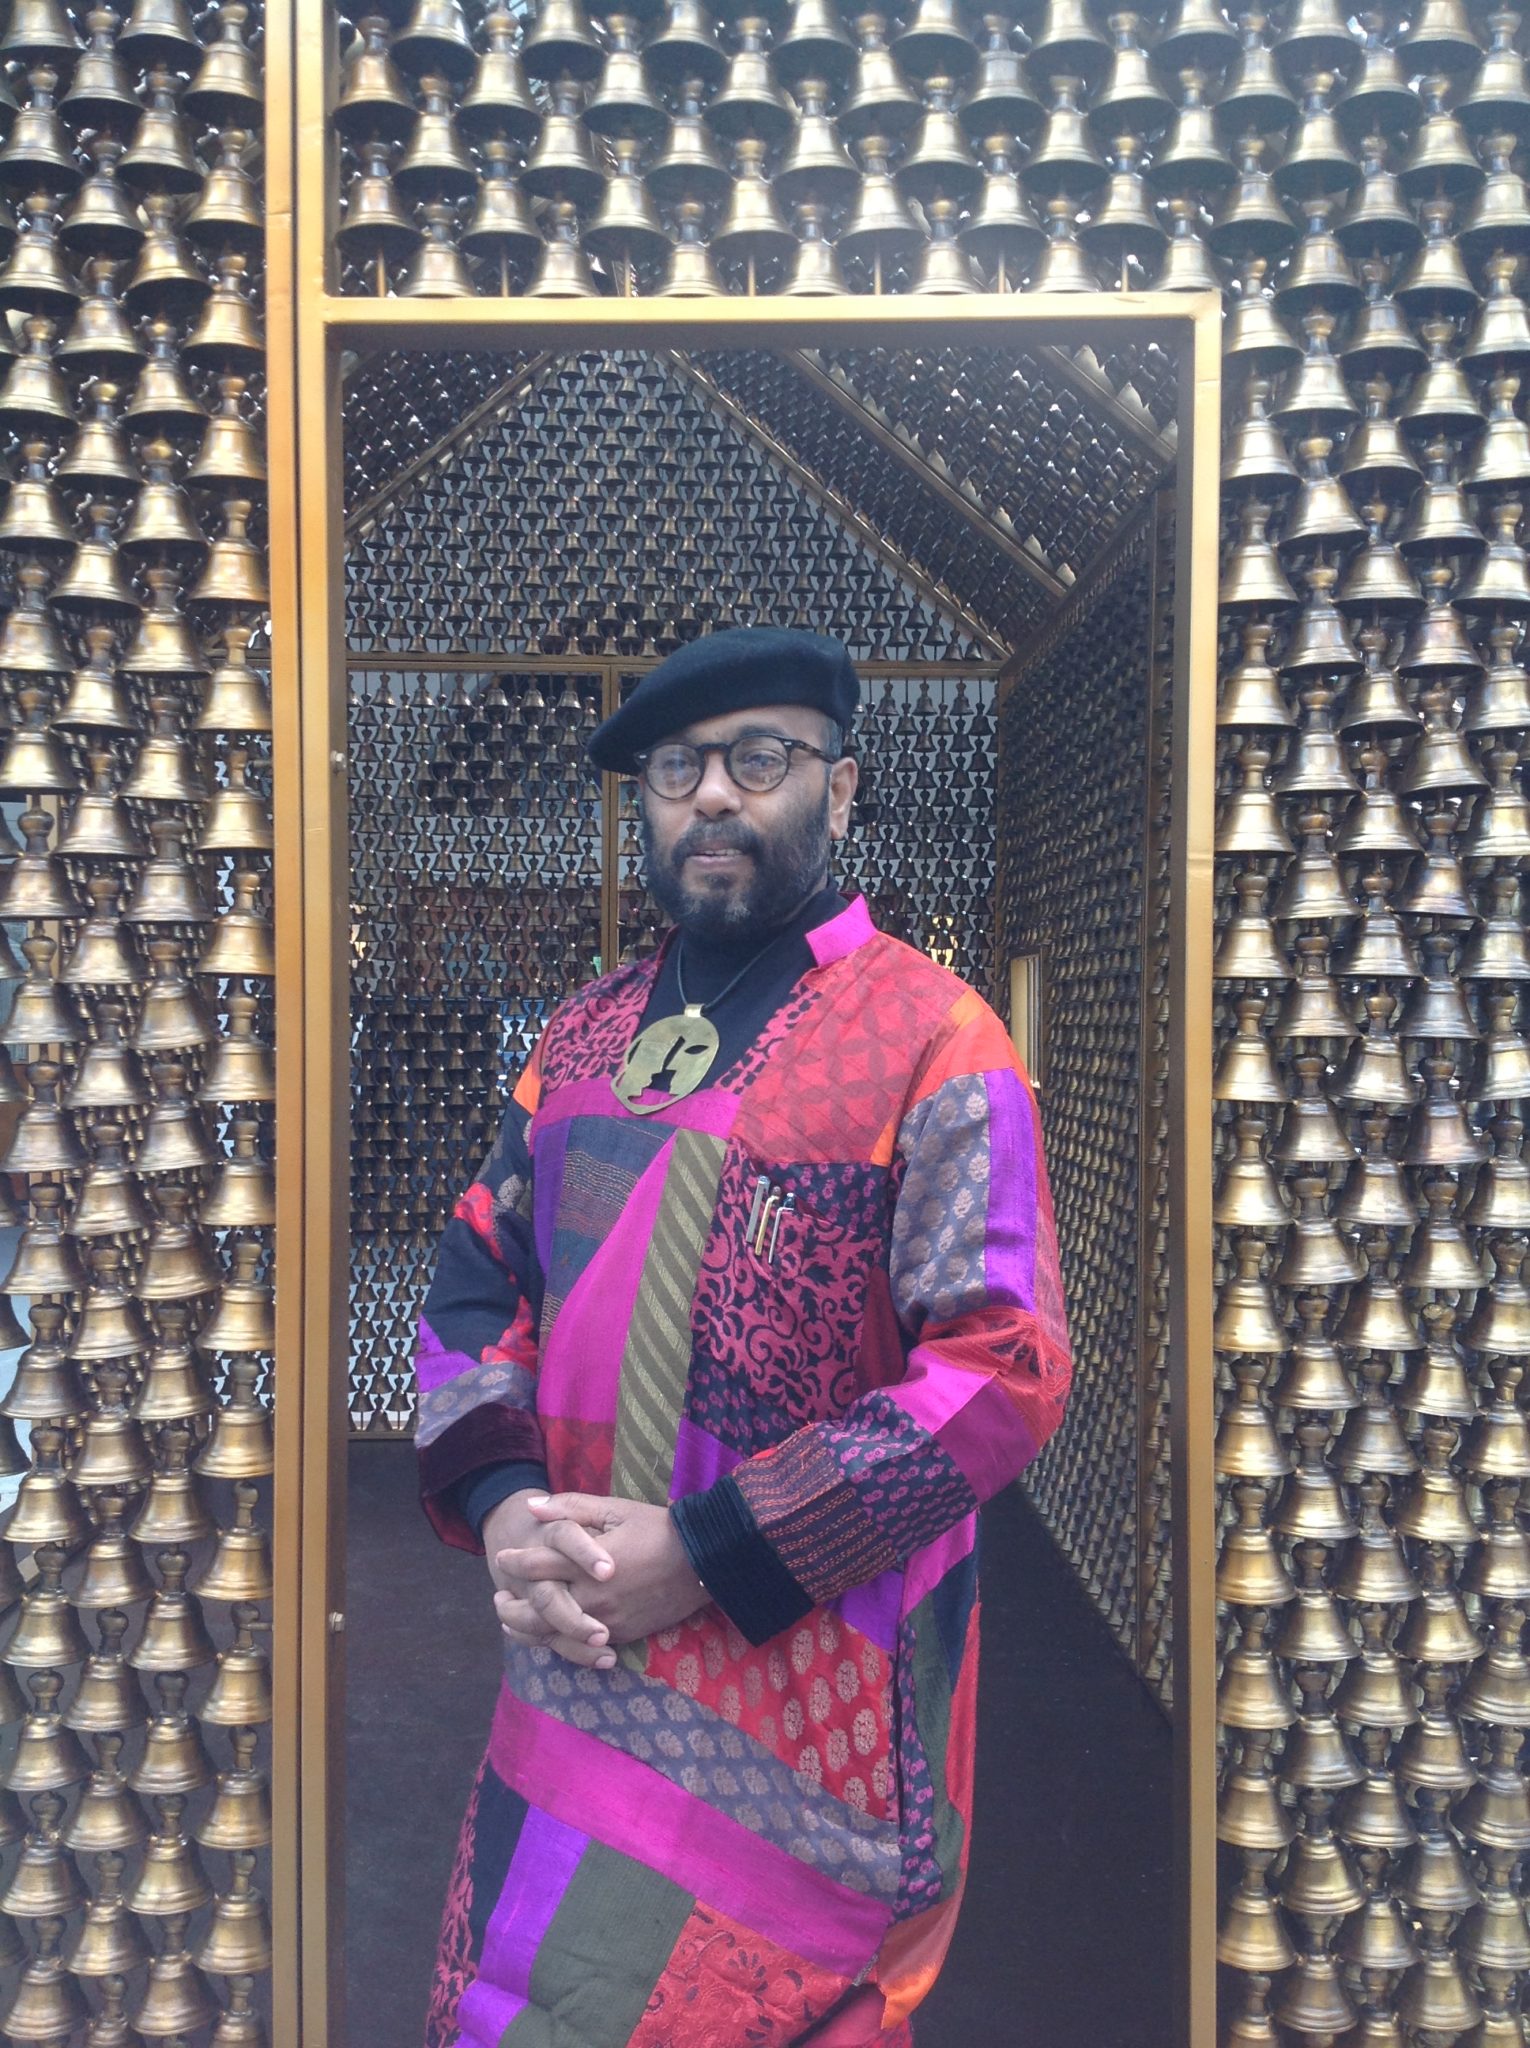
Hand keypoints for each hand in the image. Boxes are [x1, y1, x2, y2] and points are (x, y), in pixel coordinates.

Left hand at [497, 1491, 709, 1649]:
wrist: (703, 1561)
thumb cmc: (658, 1529)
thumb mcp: (615, 1509)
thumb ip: (570, 1508)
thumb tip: (532, 1507)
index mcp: (586, 1562)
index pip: (535, 1566)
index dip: (513, 1561)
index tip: (502, 1557)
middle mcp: (591, 1596)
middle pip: (536, 1608)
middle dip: (510, 1604)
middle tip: (498, 1596)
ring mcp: (605, 1620)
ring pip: (552, 1634)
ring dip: (526, 1630)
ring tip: (511, 1622)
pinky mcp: (620, 1635)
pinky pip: (579, 1647)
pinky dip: (556, 1643)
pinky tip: (546, 1636)